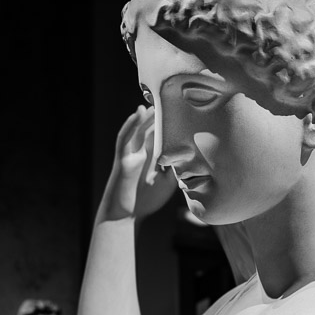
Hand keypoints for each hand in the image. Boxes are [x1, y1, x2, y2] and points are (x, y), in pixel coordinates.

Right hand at [101, 106, 177, 220]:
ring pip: (138, 130)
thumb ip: (176, 170)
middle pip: (150, 129)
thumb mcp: (168, 184)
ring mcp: (131, 154)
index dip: (169, 124)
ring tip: (155, 101)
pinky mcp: (122, 159)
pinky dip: (130, 125)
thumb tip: (191, 158)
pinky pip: (125, 138)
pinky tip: (137, 114)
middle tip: (170, 99)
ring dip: (145, 115)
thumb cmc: (146, 201)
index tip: (183, 111)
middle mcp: (141, 153)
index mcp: (152, 158)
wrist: (125, 215)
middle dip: (158, 115)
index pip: (161, 136)